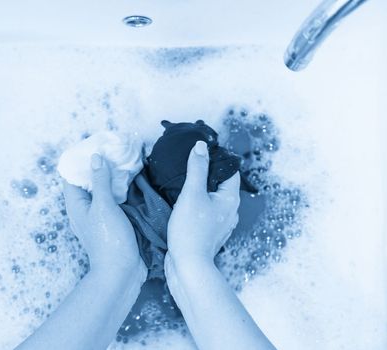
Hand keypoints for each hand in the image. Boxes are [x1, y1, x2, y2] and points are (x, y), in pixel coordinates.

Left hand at [63, 153, 144, 272]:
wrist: (122, 272)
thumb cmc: (109, 240)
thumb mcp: (104, 206)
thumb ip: (100, 181)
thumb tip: (95, 157)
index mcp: (75, 204)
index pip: (70, 174)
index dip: (80, 158)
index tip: (94, 144)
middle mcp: (84, 208)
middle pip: (87, 180)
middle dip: (98, 165)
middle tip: (113, 148)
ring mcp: (98, 215)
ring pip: (101, 189)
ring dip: (111, 176)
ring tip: (124, 159)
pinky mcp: (112, 221)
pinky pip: (113, 199)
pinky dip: (120, 188)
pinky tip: (132, 179)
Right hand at [167, 140, 240, 265]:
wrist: (188, 266)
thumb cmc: (191, 230)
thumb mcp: (192, 194)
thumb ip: (197, 168)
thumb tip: (201, 146)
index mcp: (230, 198)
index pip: (230, 170)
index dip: (216, 158)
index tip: (198, 152)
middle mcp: (230, 210)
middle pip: (220, 183)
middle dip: (205, 174)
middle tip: (186, 165)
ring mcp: (220, 223)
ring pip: (211, 198)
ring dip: (199, 190)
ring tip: (181, 183)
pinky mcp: (209, 232)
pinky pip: (205, 211)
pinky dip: (196, 204)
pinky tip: (181, 204)